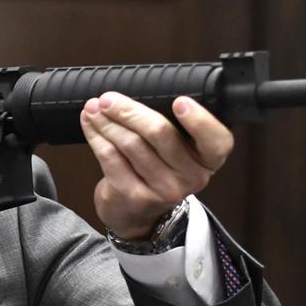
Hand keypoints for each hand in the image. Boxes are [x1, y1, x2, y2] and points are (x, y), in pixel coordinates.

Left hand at [80, 92, 232, 239]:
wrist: (136, 214)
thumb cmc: (157, 169)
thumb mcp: (176, 151)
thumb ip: (171, 125)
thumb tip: (139, 92)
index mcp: (208, 160)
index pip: (216, 141)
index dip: (200, 120)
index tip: (179, 101)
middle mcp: (191, 177)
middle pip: (160, 133)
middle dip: (129, 110)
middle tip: (109, 99)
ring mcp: (163, 189)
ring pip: (130, 143)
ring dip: (106, 121)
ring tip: (94, 108)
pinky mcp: (134, 195)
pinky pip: (111, 157)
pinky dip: (96, 136)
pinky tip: (89, 124)